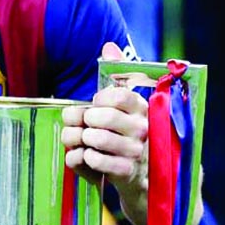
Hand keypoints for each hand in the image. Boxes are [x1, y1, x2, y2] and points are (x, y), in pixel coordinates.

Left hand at [62, 43, 148, 224]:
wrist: (146, 179)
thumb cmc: (129, 137)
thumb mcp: (126, 108)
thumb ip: (118, 77)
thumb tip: (109, 45)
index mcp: (143, 108)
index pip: (118, 95)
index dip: (98, 100)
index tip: (93, 106)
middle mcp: (143, 128)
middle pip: (104, 117)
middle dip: (83, 119)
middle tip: (78, 124)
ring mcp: (136, 152)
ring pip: (97, 139)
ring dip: (79, 139)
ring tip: (78, 140)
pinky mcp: (127, 172)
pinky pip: (96, 161)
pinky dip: (82, 158)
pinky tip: (83, 156)